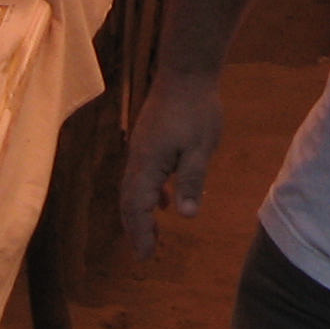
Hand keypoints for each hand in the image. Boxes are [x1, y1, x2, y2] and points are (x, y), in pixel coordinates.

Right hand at [119, 69, 224, 258]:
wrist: (186, 72)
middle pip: (129, 201)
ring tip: (152, 234)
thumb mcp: (201, 148)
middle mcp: (137, 159)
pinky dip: (149, 193)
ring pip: (134, 188)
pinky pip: (143, 175)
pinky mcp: (149, 140)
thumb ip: (192, 181)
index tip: (145, 256)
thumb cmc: (196, 110)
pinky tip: (164, 201)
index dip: (141, 233)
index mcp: (147, 164)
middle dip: (136, 229)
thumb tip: (187, 216)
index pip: (137, 207)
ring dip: (140, 213)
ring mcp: (141, 148)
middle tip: (145, 253)